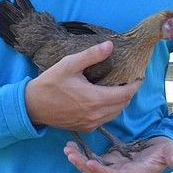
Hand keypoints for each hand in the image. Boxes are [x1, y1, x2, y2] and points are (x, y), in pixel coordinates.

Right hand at [24, 41, 141, 131]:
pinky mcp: (85, 128)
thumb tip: (110, 45)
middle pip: (123, 104)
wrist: (32, 106)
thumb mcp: (69, 64)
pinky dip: (110, 110)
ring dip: (120, 102)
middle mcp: (96, 115)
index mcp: (95, 99)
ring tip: (118, 87)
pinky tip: (103, 98)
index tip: (139, 75)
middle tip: (128, 79)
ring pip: (115, 113)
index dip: (135, 84)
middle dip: (129, 92)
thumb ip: (91, 55)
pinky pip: (105, 119)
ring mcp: (90, 124)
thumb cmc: (50, 83)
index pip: (126, 94)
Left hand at [64, 135, 172, 172]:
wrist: (164, 150)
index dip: (102, 172)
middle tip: (70, 154)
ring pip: (93, 168)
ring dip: (79, 160)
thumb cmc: (168, 151)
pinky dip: (83, 155)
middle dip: (83, 166)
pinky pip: (94, 160)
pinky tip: (72, 145)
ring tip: (67, 149)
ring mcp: (116, 167)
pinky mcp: (112, 159)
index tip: (88, 163)